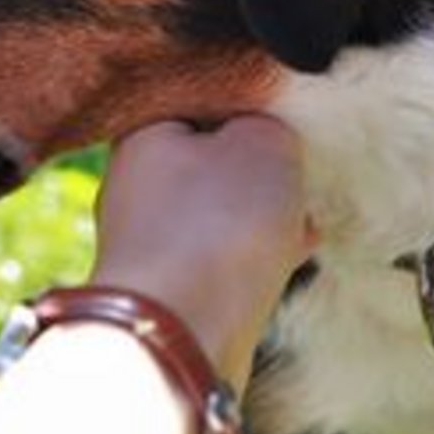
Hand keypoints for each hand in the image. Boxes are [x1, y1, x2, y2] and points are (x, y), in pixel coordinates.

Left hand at [90, 115, 314, 393]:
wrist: (181, 334)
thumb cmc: (217, 226)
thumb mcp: (264, 144)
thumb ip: (268, 126)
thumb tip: (265, 138)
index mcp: (143, 133)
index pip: (198, 100)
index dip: (247, 106)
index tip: (283, 120)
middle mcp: (131, 185)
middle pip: (205, 160)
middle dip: (255, 168)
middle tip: (296, 171)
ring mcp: (145, 241)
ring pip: (214, 211)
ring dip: (259, 214)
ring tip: (302, 216)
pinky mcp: (166, 288)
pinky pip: (216, 256)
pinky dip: (252, 253)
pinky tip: (292, 253)